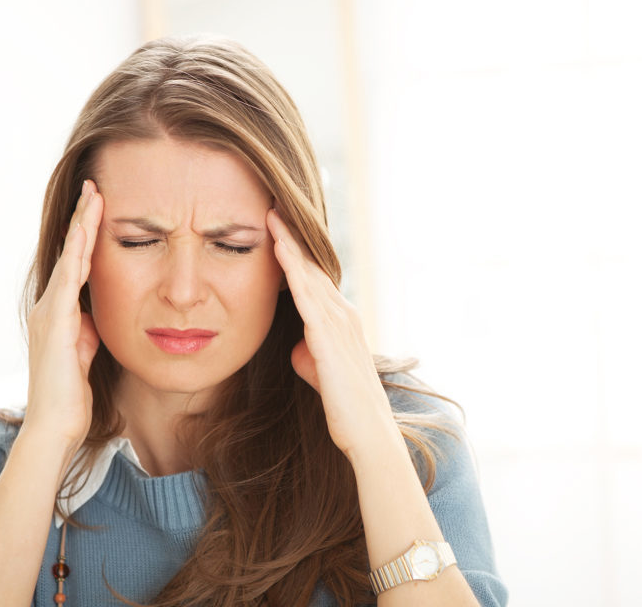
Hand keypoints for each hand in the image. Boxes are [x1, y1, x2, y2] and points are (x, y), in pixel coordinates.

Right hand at [23, 180, 103, 458]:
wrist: (55, 425)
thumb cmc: (73, 396)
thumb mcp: (87, 354)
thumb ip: (89, 332)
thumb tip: (95, 317)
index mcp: (60, 315)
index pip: (77, 266)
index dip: (88, 236)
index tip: (99, 208)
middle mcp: (50, 308)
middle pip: (71, 253)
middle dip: (83, 219)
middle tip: (94, 185)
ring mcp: (50, 313)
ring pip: (70, 259)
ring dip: (82, 226)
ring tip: (93, 195)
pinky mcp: (56, 322)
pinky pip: (69, 279)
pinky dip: (79, 253)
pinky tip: (87, 232)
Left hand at [266, 208, 396, 459]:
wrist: (369, 436)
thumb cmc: (346, 409)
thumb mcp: (322, 374)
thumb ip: (309, 356)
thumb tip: (297, 348)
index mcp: (342, 322)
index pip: (315, 280)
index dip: (297, 253)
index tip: (278, 228)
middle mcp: (344, 315)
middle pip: (313, 268)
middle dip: (293, 236)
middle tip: (274, 205)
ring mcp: (339, 324)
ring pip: (310, 274)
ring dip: (291, 243)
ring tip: (273, 215)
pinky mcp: (330, 337)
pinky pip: (308, 295)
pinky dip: (293, 269)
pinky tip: (280, 250)